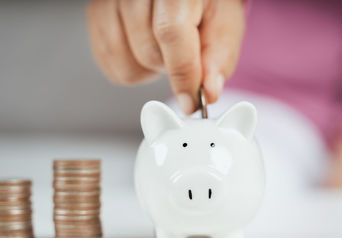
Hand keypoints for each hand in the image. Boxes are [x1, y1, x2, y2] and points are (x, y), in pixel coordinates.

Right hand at [87, 0, 244, 113]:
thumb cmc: (204, 2)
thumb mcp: (224, 23)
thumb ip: (218, 57)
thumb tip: (208, 93)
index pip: (171, 33)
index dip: (182, 75)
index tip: (191, 103)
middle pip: (148, 53)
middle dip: (170, 68)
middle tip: (183, 52)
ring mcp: (110, 2)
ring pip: (125, 65)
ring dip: (150, 69)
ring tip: (164, 49)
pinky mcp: (96, 16)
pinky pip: (110, 65)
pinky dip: (132, 68)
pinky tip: (145, 49)